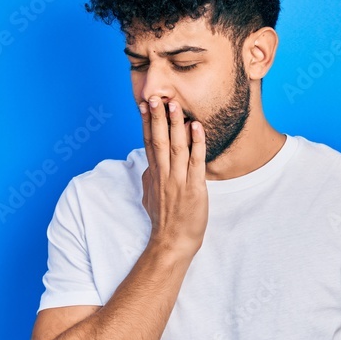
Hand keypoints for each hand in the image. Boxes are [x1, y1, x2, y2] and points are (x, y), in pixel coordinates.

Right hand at [139, 96, 207, 257]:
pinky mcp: (194, 188)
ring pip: (176, 148)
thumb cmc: (164, 220)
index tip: (144, 105)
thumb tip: (147, 166)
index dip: (146, 123)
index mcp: (154, 175)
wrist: (173, 242)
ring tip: (174, 105)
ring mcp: (178, 181)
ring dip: (175, 125)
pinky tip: (196, 127)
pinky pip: (195, 162)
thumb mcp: (150, 196)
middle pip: (159, 141)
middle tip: (154, 97)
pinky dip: (196, 144)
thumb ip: (149, 178)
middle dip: (157, 118)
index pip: (148, 143)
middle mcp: (164, 175)